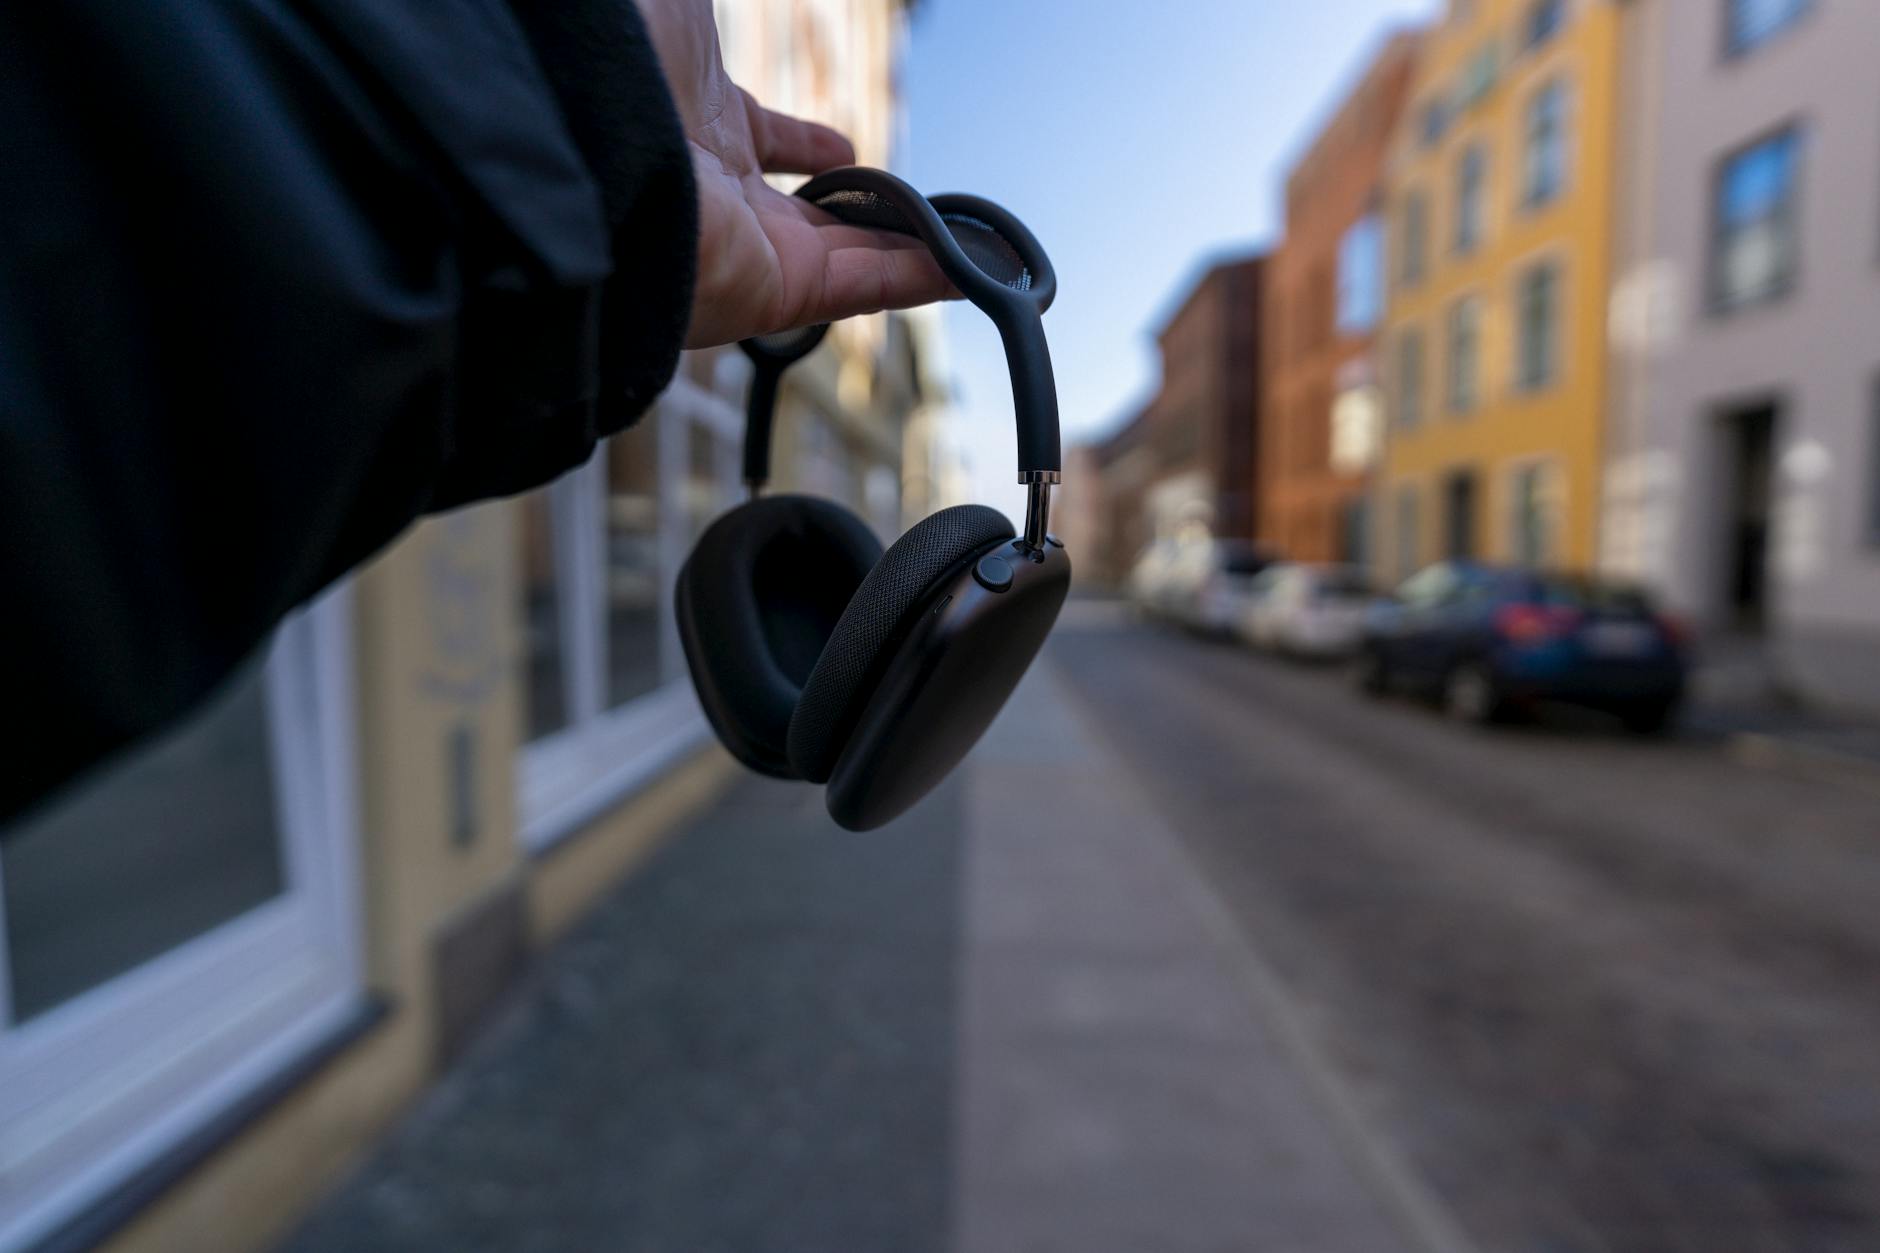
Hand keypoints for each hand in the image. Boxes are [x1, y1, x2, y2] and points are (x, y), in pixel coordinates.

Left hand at [634, 0, 953, 348]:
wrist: (576, 131)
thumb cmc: (615, 59)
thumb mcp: (677, 7)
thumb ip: (711, 13)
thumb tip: (713, 8)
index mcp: (689, 123)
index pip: (756, 141)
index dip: (803, 144)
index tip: (844, 148)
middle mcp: (718, 193)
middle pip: (810, 213)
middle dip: (868, 212)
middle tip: (923, 211)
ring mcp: (747, 247)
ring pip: (851, 256)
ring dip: (917, 251)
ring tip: (980, 248)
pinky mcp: (772, 291)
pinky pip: (864, 287)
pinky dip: (923, 278)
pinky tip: (974, 267)